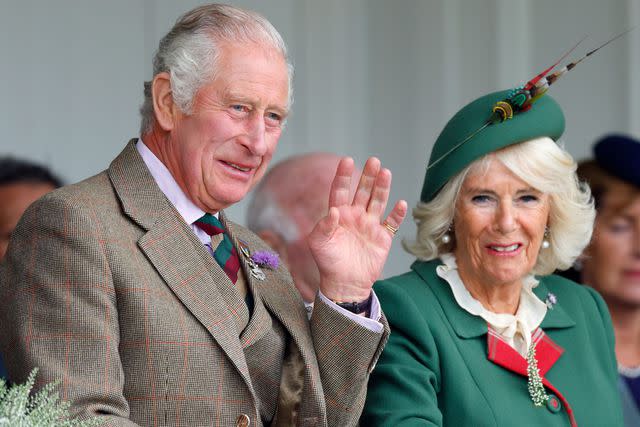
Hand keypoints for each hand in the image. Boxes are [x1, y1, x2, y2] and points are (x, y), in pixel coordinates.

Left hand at [308, 157, 406, 302]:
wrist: (345, 284)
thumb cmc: (328, 263)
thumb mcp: (318, 244)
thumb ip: (323, 226)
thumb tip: (333, 211)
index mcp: (338, 215)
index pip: (340, 191)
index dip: (343, 176)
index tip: (346, 160)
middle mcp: (355, 216)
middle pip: (362, 191)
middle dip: (368, 176)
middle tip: (373, 161)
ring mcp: (370, 225)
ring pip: (378, 201)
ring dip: (382, 188)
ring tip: (386, 172)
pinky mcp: (383, 237)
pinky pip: (392, 222)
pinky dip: (397, 214)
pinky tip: (400, 204)